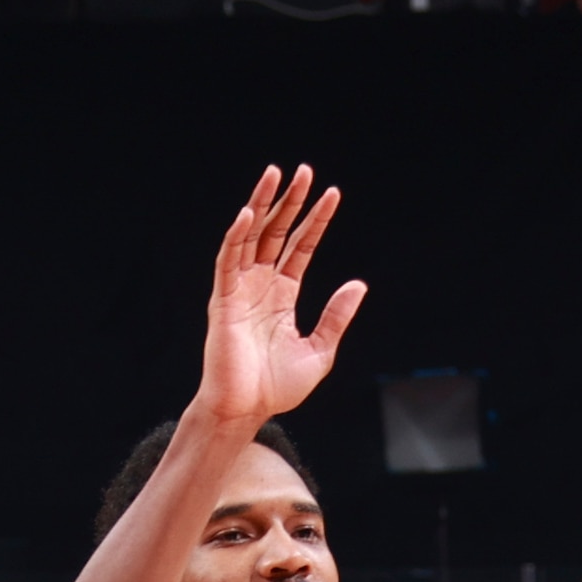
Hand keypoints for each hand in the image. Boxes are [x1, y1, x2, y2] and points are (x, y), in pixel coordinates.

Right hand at [190, 164, 364, 436]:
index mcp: (282, 296)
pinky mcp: (223, 301)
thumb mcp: (319, 351)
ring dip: (261, 205)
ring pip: (250, 237)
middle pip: (275, 232)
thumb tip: (358, 285)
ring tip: (275, 174)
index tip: (333, 194)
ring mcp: (240, 290)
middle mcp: (260, 286)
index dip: (316, 220)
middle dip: (290, 201)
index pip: (300, 247)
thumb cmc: (276, 388)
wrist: (246, 411)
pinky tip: (247, 214)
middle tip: (304, 170)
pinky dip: (235, 237)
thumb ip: (336, 317)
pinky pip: (227, 262)